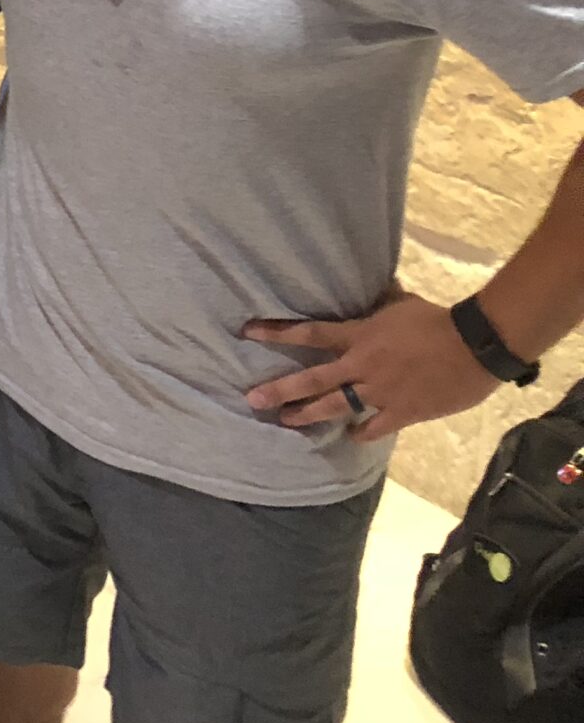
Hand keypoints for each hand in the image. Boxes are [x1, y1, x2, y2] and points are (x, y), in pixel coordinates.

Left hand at [243, 292, 499, 441]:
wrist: (475, 345)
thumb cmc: (438, 320)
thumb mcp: (401, 303)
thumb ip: (381, 301)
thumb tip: (377, 285)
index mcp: (359, 336)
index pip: (309, 332)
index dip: (276, 333)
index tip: (247, 332)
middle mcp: (361, 366)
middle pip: (312, 380)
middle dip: (280, 390)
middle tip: (253, 399)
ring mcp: (380, 392)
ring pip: (335, 407)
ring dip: (308, 415)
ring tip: (286, 421)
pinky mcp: (403, 412)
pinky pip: (374, 426)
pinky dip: (360, 432)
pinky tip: (350, 436)